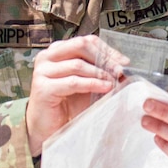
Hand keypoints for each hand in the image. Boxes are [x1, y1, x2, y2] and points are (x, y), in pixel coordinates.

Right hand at [26, 35, 127, 155]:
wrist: (49, 127)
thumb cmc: (68, 103)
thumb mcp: (88, 82)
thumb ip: (101, 70)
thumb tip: (124, 64)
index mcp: (58, 50)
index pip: (86, 41)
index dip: (107, 50)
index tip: (123, 62)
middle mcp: (47, 56)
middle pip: (81, 46)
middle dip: (104, 58)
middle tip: (120, 70)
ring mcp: (43, 71)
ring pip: (78, 64)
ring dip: (100, 73)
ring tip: (114, 81)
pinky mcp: (43, 87)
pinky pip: (73, 81)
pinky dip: (92, 84)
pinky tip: (105, 88)